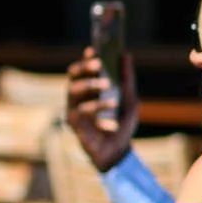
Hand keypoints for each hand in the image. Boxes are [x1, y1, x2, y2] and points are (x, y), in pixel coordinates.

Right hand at [68, 47, 137, 171]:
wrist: (118, 152)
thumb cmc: (120, 124)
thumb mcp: (128, 99)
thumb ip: (126, 79)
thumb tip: (126, 54)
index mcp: (88, 90)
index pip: (82, 70)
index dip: (86, 59)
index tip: (94, 50)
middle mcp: (77, 98)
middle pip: (73, 77)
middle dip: (85, 69)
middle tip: (100, 65)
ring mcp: (73, 111)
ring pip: (74, 93)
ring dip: (92, 88)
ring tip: (110, 91)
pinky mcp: (74, 126)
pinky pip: (82, 115)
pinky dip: (100, 117)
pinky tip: (112, 125)